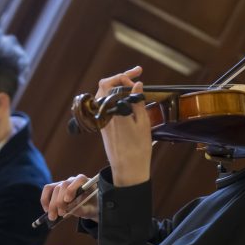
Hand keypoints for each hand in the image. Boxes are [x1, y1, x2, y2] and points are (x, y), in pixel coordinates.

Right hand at [40, 174, 98, 222]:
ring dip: (51, 203)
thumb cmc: (92, 207)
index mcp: (86, 183)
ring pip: (53, 188)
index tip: (68, 200)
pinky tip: (47, 210)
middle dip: (59, 201)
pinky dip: (45, 200)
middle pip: (63, 186)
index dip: (72, 189)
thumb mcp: (91, 211)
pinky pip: (47, 190)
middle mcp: (73, 181)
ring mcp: (63, 183)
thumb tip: (70, 210)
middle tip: (60, 214)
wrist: (89, 206)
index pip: (79, 180)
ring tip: (52, 216)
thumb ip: (82, 210)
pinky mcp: (56, 188)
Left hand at [96, 67, 151, 186]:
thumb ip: (137, 101)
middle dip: (119, 78)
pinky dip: (114, 98)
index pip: (112, 83)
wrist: (127, 169)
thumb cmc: (137, 148)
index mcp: (112, 110)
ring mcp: (100, 119)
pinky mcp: (101, 125)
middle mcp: (102, 112)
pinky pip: (105, 105)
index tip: (138, 79)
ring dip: (116, 87)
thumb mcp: (143, 122)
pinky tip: (126, 99)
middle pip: (105, 86)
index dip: (125, 77)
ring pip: (103, 95)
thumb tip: (137, 85)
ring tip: (132, 85)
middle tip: (136, 75)